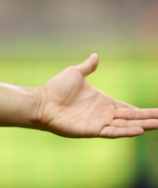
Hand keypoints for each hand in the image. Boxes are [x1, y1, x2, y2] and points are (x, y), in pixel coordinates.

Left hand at [36, 54, 157, 137]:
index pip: (129, 108)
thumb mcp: (75, 73)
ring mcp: (99, 123)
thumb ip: (88, 67)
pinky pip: (113, 131)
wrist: (41, 101)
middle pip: (133, 117)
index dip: (144, 111)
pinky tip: (140, 130)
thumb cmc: (55, 88)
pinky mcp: (92, 130)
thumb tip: (95, 56)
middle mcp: (104, 114)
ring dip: (143, 125)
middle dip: (150, 118)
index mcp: (103, 102)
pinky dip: (126, 131)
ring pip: (127, 125)